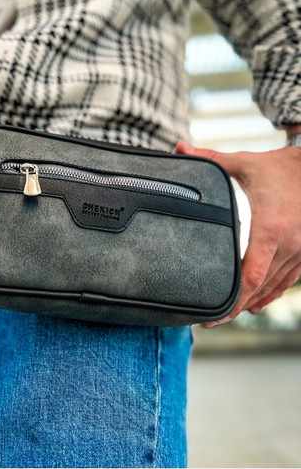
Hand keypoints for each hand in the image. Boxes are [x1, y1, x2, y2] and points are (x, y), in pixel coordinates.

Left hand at [175, 141, 300, 327]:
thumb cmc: (281, 168)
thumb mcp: (244, 163)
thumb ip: (211, 159)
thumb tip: (180, 148)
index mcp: (271, 229)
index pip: (251, 276)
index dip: (233, 301)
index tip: (213, 315)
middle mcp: (289, 245)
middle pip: (260, 288)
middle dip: (235, 307)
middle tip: (208, 320)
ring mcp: (300, 251)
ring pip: (274, 287)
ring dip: (251, 302)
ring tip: (225, 315)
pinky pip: (287, 280)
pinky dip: (270, 293)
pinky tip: (255, 302)